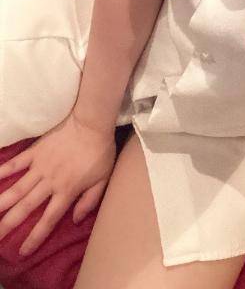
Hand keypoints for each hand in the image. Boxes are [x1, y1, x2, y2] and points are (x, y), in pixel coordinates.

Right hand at [0, 111, 117, 255]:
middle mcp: (50, 182)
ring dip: (2, 203)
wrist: (91, 123)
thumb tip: (76, 220)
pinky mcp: (36, 151)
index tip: (22, 251)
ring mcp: (40, 166)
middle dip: (9, 224)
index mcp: (67, 191)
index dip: (35, 236)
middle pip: (26, 207)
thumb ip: (90, 200)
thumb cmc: (100, 151)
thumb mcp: (103, 179)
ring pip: (18, 188)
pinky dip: (4, 171)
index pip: (48, 219)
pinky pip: (17, 163)